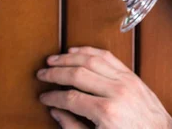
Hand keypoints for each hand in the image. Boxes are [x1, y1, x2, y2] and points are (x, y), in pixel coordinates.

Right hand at [37, 47, 171, 128]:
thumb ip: (75, 127)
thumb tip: (56, 111)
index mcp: (106, 113)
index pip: (70, 98)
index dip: (53, 96)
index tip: (44, 96)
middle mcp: (115, 92)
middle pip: (77, 74)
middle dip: (55, 73)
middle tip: (41, 74)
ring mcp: (124, 80)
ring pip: (90, 60)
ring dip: (68, 57)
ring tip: (53, 59)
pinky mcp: (130, 74)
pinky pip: (107, 56)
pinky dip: (89, 51)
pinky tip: (75, 51)